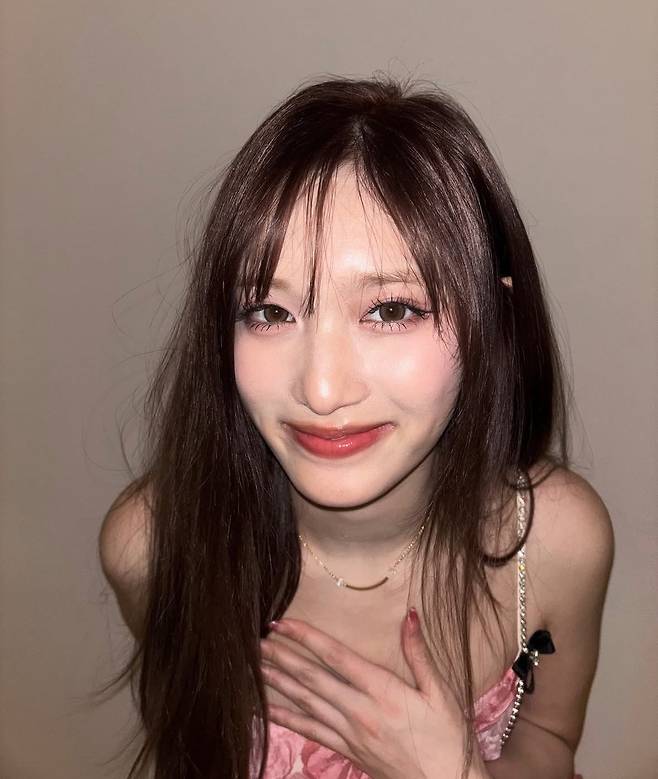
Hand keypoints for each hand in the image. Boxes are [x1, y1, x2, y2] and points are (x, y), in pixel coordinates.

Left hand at [259, 608, 489, 778]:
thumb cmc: (448, 739)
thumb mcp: (441, 692)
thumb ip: (419, 653)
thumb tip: (409, 616)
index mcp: (382, 691)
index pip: (336, 656)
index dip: (307, 637)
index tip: (284, 623)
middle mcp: (360, 711)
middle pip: (313, 679)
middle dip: (282, 657)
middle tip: (256, 641)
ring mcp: (350, 734)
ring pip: (306, 703)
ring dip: (278, 683)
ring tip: (254, 668)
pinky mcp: (347, 751)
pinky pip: (310, 732)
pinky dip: (286, 718)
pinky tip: (268, 709)